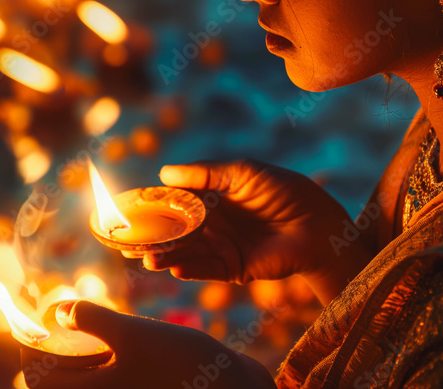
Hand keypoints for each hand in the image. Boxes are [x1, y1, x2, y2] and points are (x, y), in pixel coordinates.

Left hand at [21, 300, 274, 388]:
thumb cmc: (182, 367)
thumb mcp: (133, 335)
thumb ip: (92, 321)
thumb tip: (59, 312)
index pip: (38, 380)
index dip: (32, 349)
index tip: (40, 320)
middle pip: (59, 381)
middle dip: (57, 348)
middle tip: (63, 316)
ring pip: (86, 381)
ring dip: (80, 353)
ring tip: (88, 322)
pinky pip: (111, 381)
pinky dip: (105, 361)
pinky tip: (118, 338)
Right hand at [137, 160, 371, 302]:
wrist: (318, 226)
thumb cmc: (284, 191)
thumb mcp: (243, 172)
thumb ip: (205, 173)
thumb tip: (164, 172)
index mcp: (211, 195)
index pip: (173, 198)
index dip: (149, 202)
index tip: (123, 206)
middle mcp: (211, 221)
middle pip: (172, 228)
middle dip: (149, 234)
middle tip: (123, 239)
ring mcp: (220, 245)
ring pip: (183, 251)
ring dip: (163, 255)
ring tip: (145, 258)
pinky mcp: (232, 268)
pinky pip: (204, 270)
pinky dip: (187, 270)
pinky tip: (172, 268)